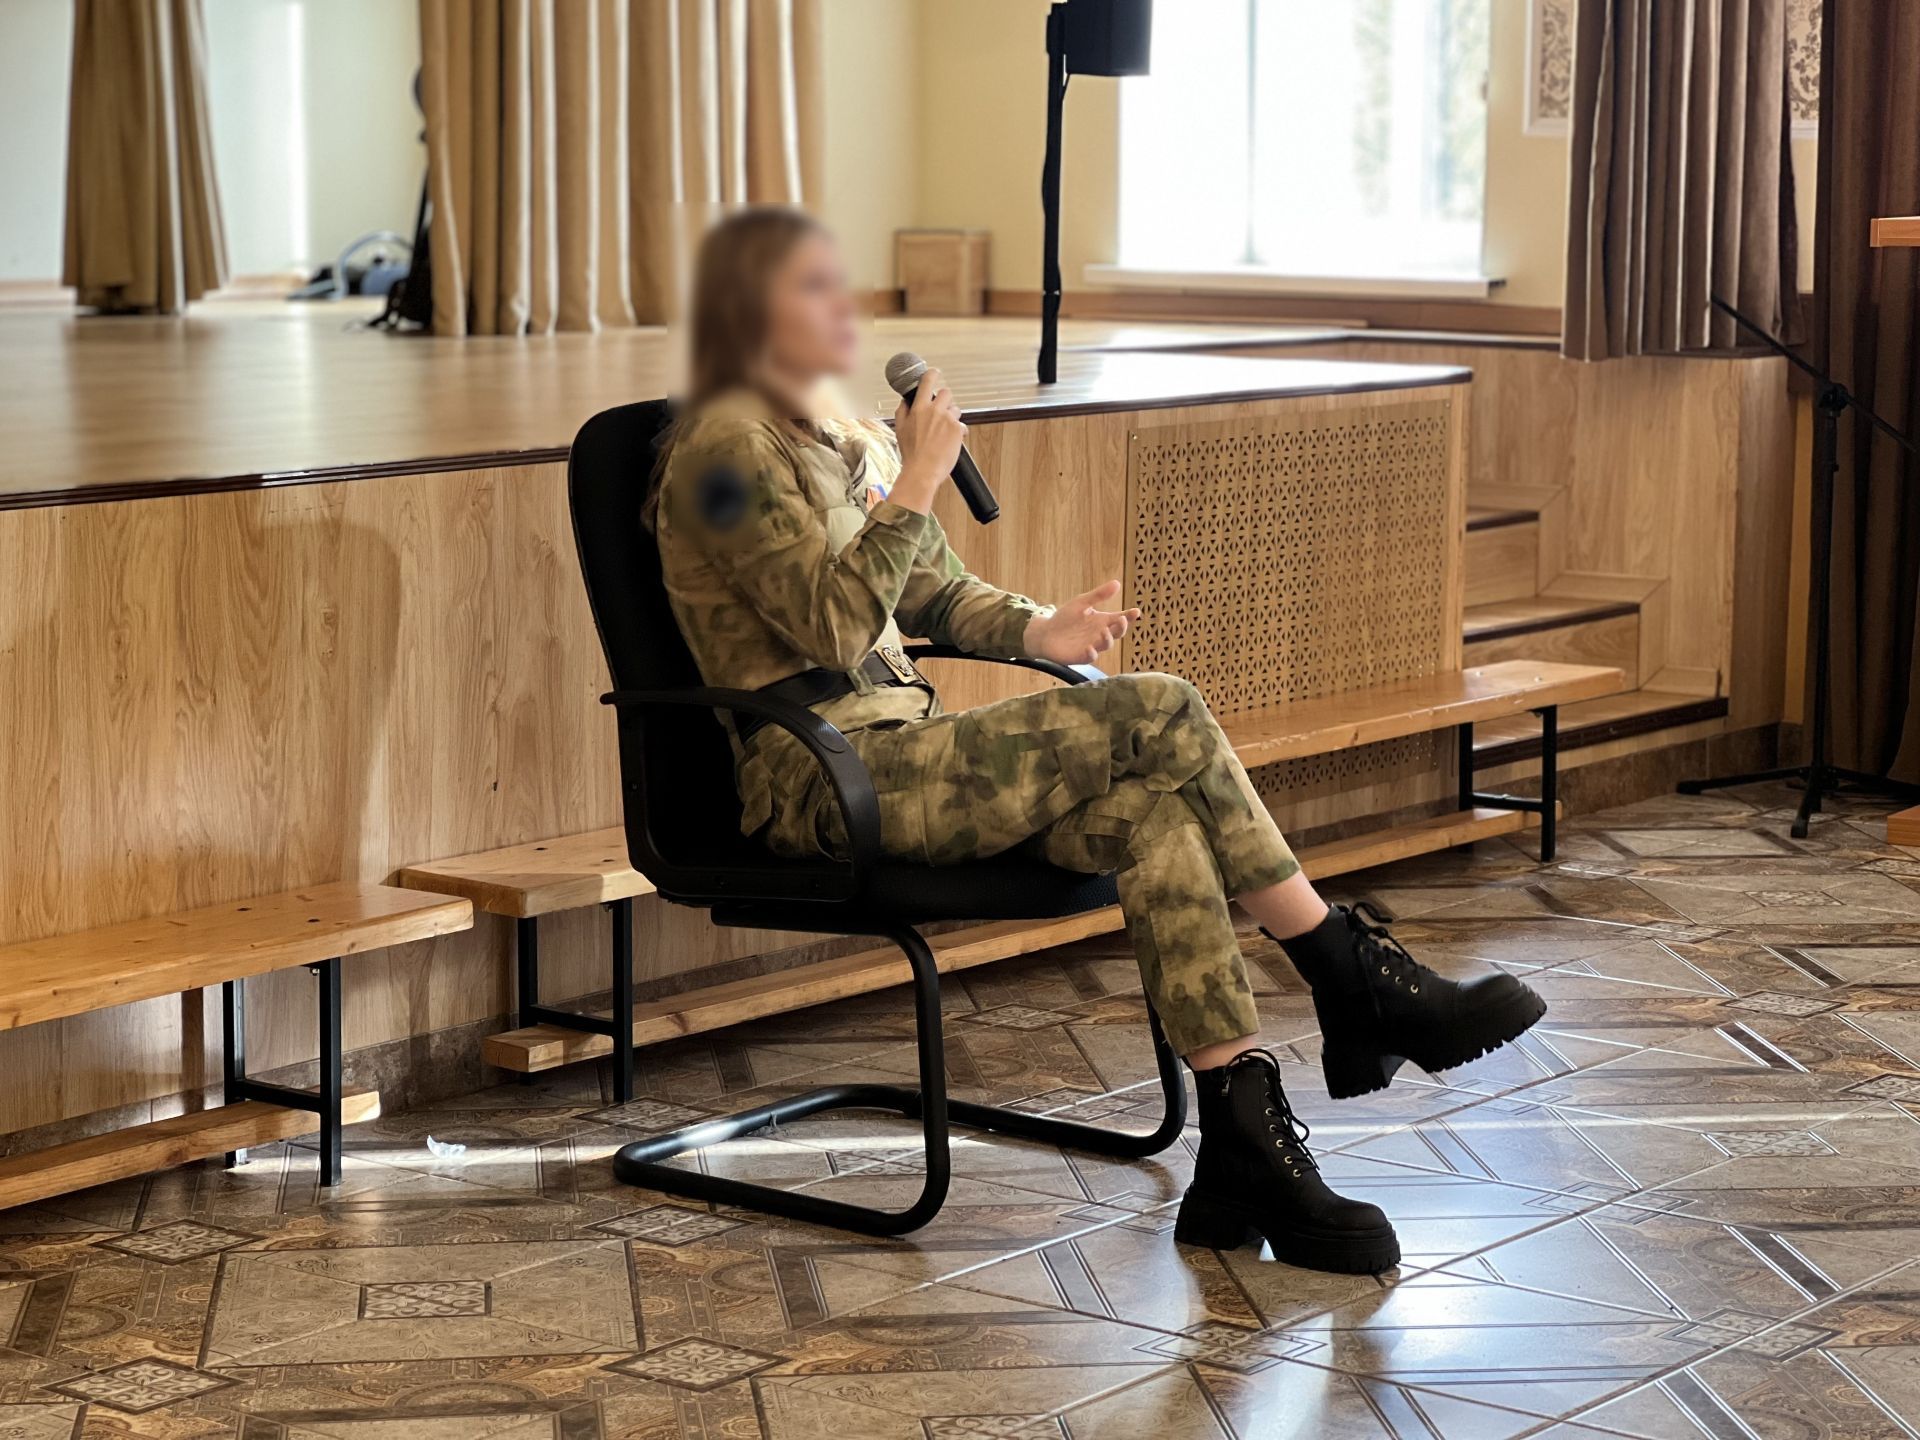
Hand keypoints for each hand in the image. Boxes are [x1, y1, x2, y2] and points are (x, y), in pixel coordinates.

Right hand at [890, 368, 965, 512]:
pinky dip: (958, 432)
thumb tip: (905, 401)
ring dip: (951, 417)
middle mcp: (934, 411)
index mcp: (919, 408)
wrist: (922, 471)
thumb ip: (902, 411)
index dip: (932, 375)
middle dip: (945, 400)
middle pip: (946, 393)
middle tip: (941, 412)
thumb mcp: (899, 429)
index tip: (934, 373)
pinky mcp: (958, 430)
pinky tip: (950, 442)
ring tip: (944, 432)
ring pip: (955, 409)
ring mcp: (948, 419)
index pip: (927, 381)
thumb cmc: (911, 454)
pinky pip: (962, 425)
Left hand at [1024, 580, 1139, 665]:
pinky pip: (1091, 657)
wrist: (1045, 632)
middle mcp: (1100, 634)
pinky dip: (1092, 653)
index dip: (1129, 616)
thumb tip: (1117, 583)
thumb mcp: (1081, 602)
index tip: (1136, 611)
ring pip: (1107, 644)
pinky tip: (1089, 647)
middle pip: (1117, 632)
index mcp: (1102, 621)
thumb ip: (1098, 595)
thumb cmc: (1065, 618)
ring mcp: (1093, 646)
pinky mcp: (1082, 656)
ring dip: (1108, 639)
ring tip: (1104, 631)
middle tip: (1121, 619)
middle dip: (1122, 627)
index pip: (1120, 618)